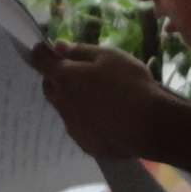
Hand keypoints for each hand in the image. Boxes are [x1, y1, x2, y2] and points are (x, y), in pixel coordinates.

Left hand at [27, 40, 174, 161]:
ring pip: (64, 109)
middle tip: (72, 73)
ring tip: (95, 98)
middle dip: (54, 78)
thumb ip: (80, 51)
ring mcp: (73, 128)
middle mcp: (62, 104)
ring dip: (71, 101)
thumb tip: (58, 46)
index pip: (41, 62)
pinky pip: (79, 128)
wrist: (149, 126)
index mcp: (65, 78)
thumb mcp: (109, 57)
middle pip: (49, 88)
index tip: (44, 50)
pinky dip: (85, 120)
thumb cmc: (129, 83)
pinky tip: (105, 119)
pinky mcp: (86, 145)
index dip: (41, 54)